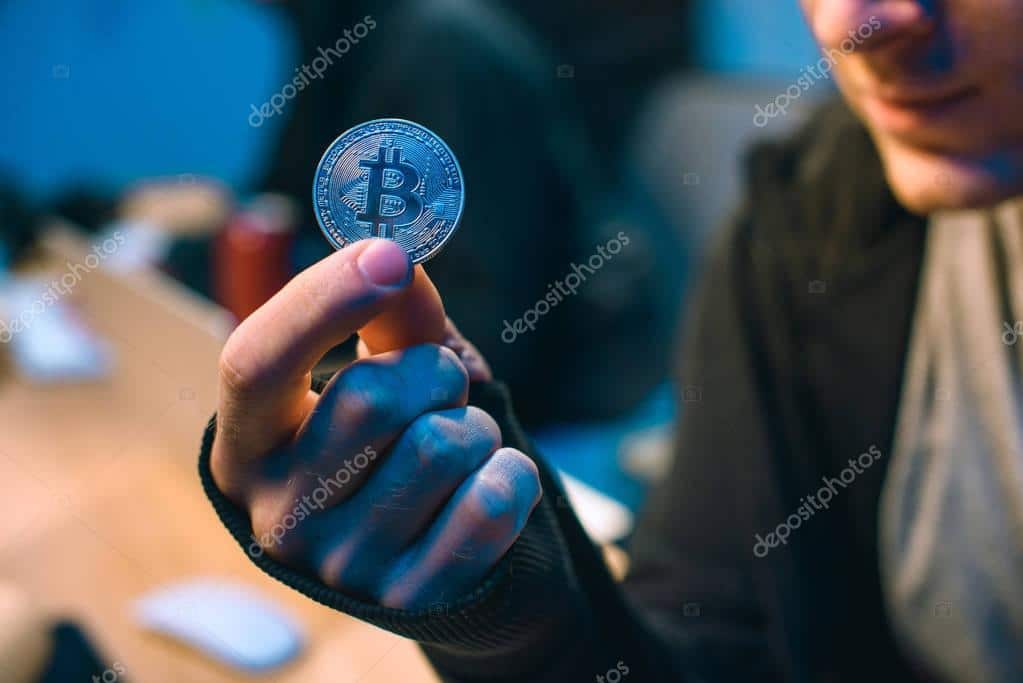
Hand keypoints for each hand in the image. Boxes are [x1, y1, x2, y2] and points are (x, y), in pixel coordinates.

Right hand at [210, 239, 540, 608]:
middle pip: (371, 397)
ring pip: (444, 446)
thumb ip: (389, 314)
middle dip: (433, 374)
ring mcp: (341, 567)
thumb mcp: (380, 373)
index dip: (320, 300)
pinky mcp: (410, 600)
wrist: (430, 555)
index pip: (254, 363)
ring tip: (456, 448)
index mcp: (248, 443)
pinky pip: (491, 502)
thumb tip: (396, 256)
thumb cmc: (393, 443)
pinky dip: (509, 474)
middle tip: (438, 392)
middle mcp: (277, 513)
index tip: (385, 255)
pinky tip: (485, 484)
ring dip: (475, 428)